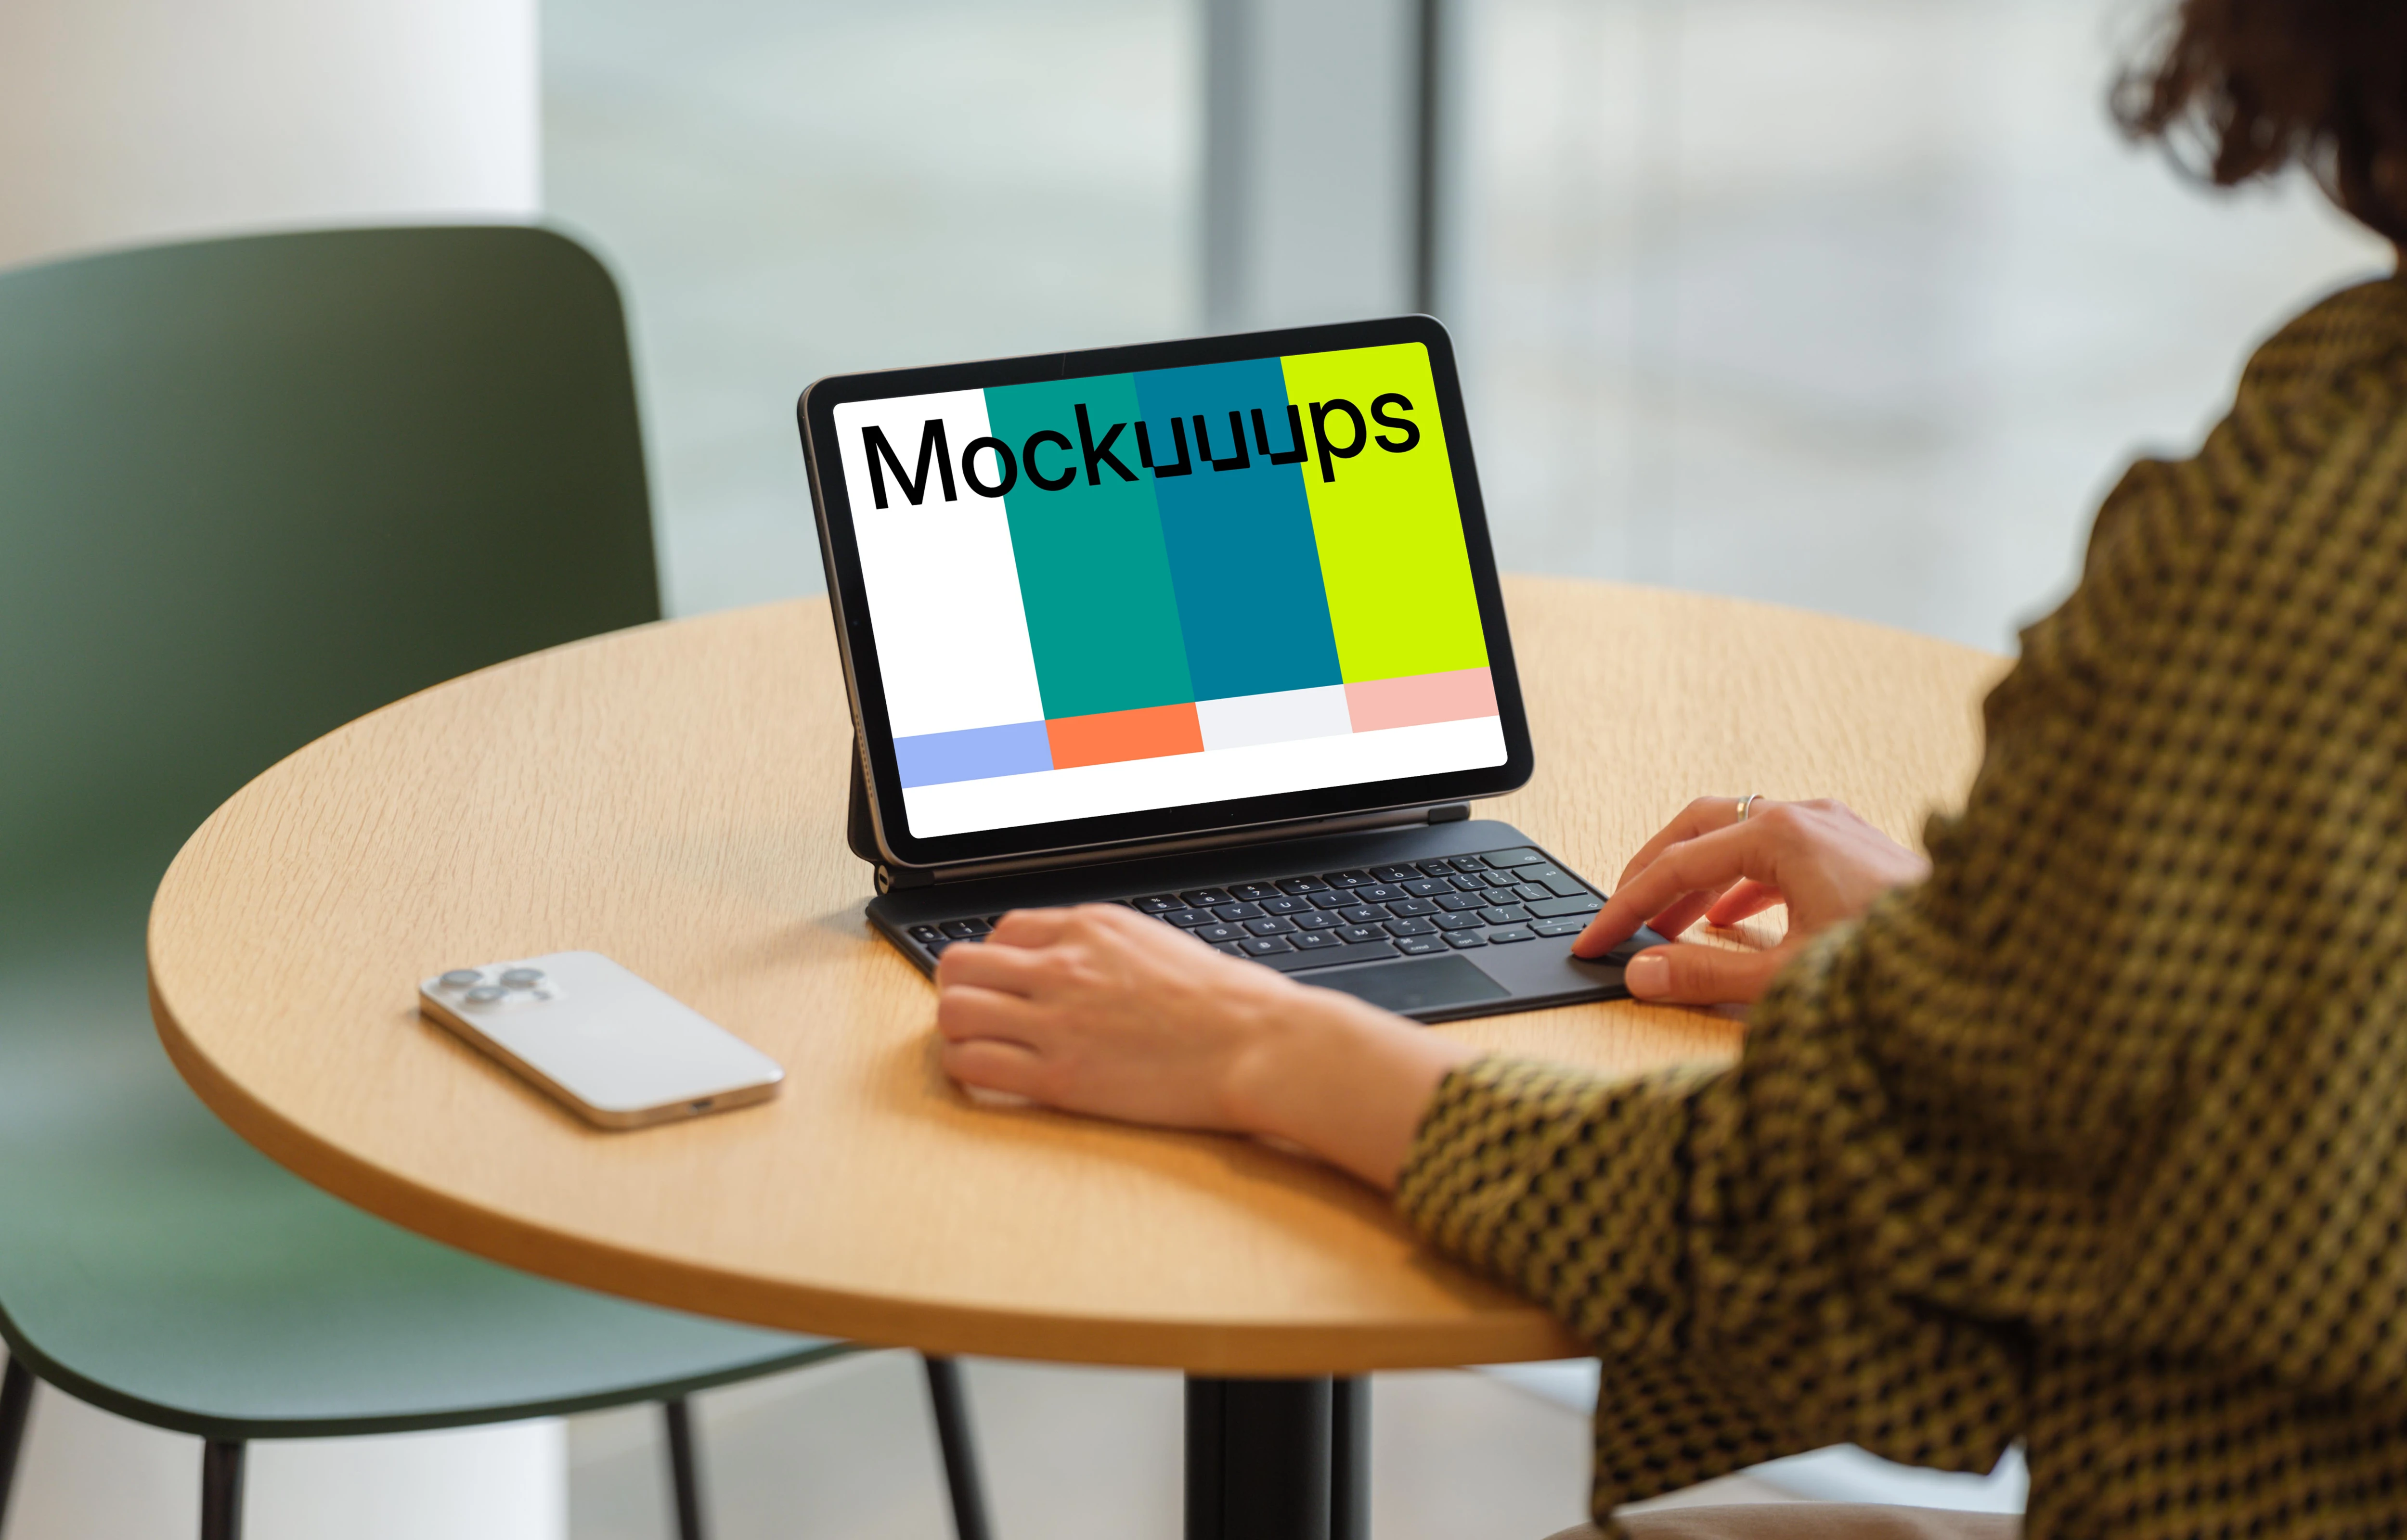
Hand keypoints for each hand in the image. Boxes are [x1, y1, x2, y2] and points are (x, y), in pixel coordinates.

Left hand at [935, 905, 1474, 1187]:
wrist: (1259, 1043)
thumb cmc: (1228, 1003)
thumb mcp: (1158, 945)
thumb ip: (1105, 949)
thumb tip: (1076, 963)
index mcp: (1090, 927)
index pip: (1004, 929)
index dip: (1000, 961)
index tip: (1012, 986)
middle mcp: (1062, 966)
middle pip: (959, 964)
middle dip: (961, 989)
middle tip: (981, 1015)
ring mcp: (1056, 1021)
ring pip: (952, 1012)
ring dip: (957, 1030)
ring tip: (980, 1048)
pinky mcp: (1058, 1076)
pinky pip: (973, 1065)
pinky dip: (967, 1072)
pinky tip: (988, 1079)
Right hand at [1572, 796, 1927, 1003]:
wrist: (1990, 959)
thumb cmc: (1900, 963)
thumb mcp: (1787, 976)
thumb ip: (1706, 975)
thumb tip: (1643, 972)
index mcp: (1781, 834)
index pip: (1676, 865)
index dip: (1625, 908)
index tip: (1594, 941)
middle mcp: (1806, 815)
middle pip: (1698, 829)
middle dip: (1651, 875)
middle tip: (1618, 918)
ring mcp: (1833, 827)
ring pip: (1737, 837)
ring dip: (1695, 880)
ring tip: (1666, 927)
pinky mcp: (1854, 848)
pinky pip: (1775, 851)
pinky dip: (1738, 882)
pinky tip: (1729, 919)